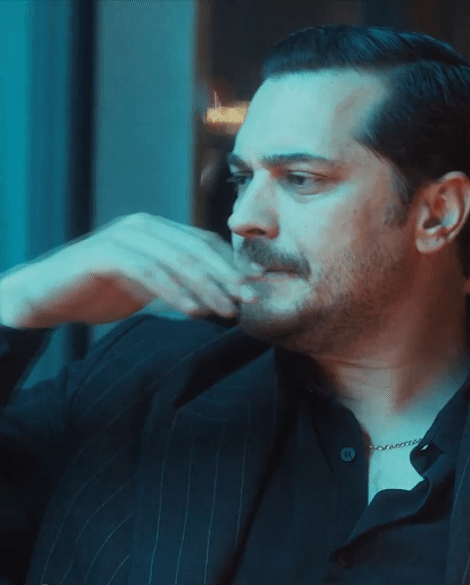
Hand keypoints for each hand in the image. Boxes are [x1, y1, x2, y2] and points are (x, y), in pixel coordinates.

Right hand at [0, 213, 262, 327]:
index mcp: (158, 230)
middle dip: (228, 276)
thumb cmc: (102, 290)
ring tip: (228, 311)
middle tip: (251, 299)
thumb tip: (223, 295)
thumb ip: (180, 283)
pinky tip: (193, 311)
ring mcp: (124, 237)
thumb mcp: (150, 285)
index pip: (204, 244)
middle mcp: (144, 226)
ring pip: (177, 260)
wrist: (51, 295)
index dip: (233, 265)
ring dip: (207, 288)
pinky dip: (173, 292)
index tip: (257, 287)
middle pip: (197, 250)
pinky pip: (148, 272)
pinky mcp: (105, 254)